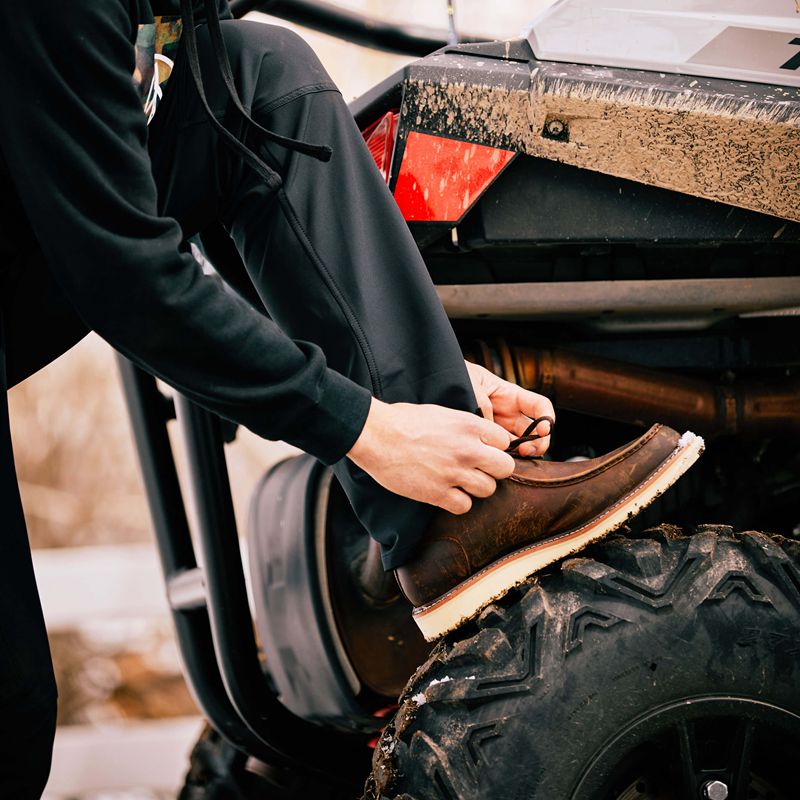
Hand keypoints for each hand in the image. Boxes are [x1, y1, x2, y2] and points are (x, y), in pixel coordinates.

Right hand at [347, 398, 515, 514]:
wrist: (376, 436)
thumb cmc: (404, 420)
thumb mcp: (443, 413)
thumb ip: (466, 426)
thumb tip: (481, 438)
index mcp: (470, 425)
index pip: (506, 442)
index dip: (495, 447)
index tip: (483, 450)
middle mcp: (468, 449)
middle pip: (505, 468)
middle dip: (494, 470)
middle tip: (478, 469)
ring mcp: (454, 473)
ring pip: (488, 489)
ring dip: (476, 487)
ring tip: (460, 481)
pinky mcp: (438, 493)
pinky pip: (465, 506)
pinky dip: (458, 502)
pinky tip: (446, 493)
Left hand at [465, 361, 554, 456]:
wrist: (438, 382)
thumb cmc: (457, 376)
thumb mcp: (471, 384)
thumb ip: (482, 403)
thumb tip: (489, 427)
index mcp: (511, 396)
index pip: (539, 406)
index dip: (547, 418)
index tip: (544, 430)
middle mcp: (510, 414)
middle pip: (536, 432)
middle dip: (537, 444)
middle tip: (526, 451)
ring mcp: (500, 429)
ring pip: (520, 445)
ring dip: (520, 454)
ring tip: (511, 458)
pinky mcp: (487, 441)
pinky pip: (500, 451)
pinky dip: (502, 458)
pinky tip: (497, 460)